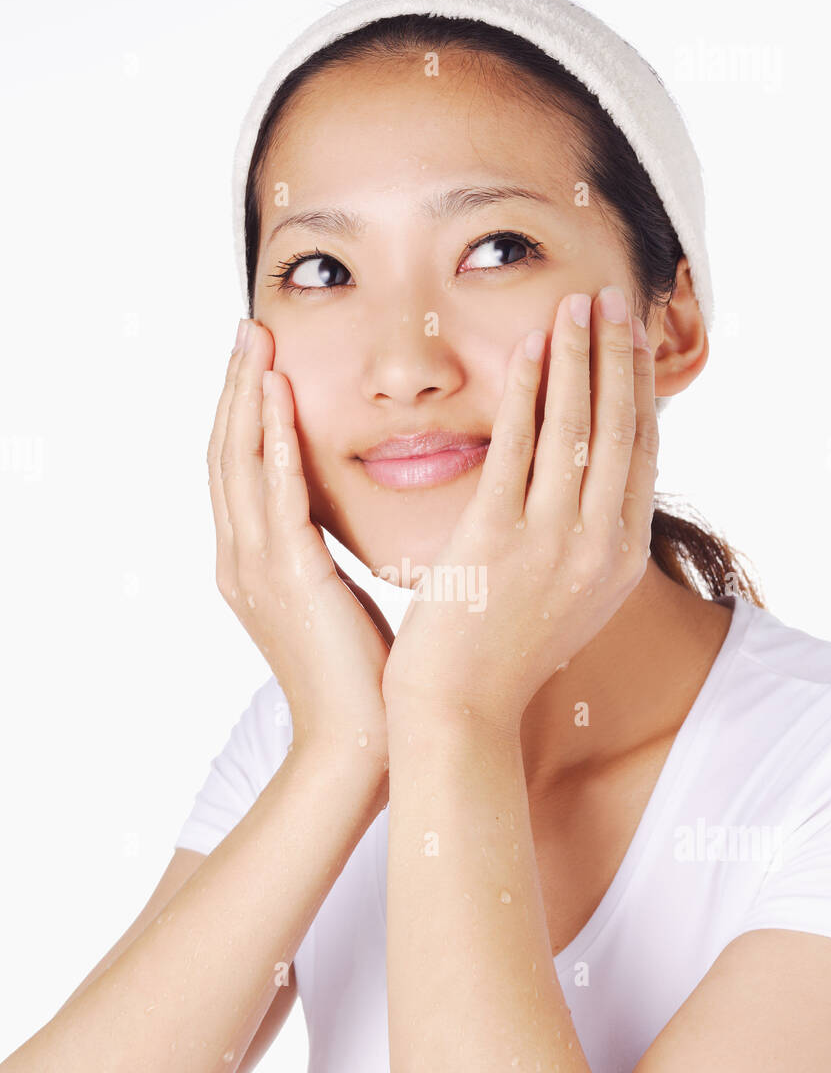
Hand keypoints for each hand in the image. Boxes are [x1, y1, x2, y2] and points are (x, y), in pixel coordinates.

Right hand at [208, 318, 392, 763]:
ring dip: (248, 399)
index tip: (260, 361)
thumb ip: (327, 555)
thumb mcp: (337, 599)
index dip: (245, 411)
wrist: (357, 742)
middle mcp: (242, 559)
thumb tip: (348, 519)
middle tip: (248, 330)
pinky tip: (281, 401)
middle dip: (236, 389)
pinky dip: (275, 445)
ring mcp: (257, 569)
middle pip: (226, 454)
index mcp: (253, 564)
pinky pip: (277, 498)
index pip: (241, 469)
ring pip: (240, 464)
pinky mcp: (289, 579)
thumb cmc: (362, 676)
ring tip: (256, 343)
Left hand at [381, 286, 658, 729]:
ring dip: (578, 358)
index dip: (638, 390)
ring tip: (575, 304)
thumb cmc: (503, 653)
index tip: (632, 340)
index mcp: (622, 559)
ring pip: (576, 429)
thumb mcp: (569, 598)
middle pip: (618, 430)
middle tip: (612, 298)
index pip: (639, 454)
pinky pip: (518, 449)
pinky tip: (529, 348)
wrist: (461, 709)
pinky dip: (527, 391)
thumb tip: (586, 487)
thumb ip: (586, 542)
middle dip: (617, 356)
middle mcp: (600, 547)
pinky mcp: (498, 540)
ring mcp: (552, 543)